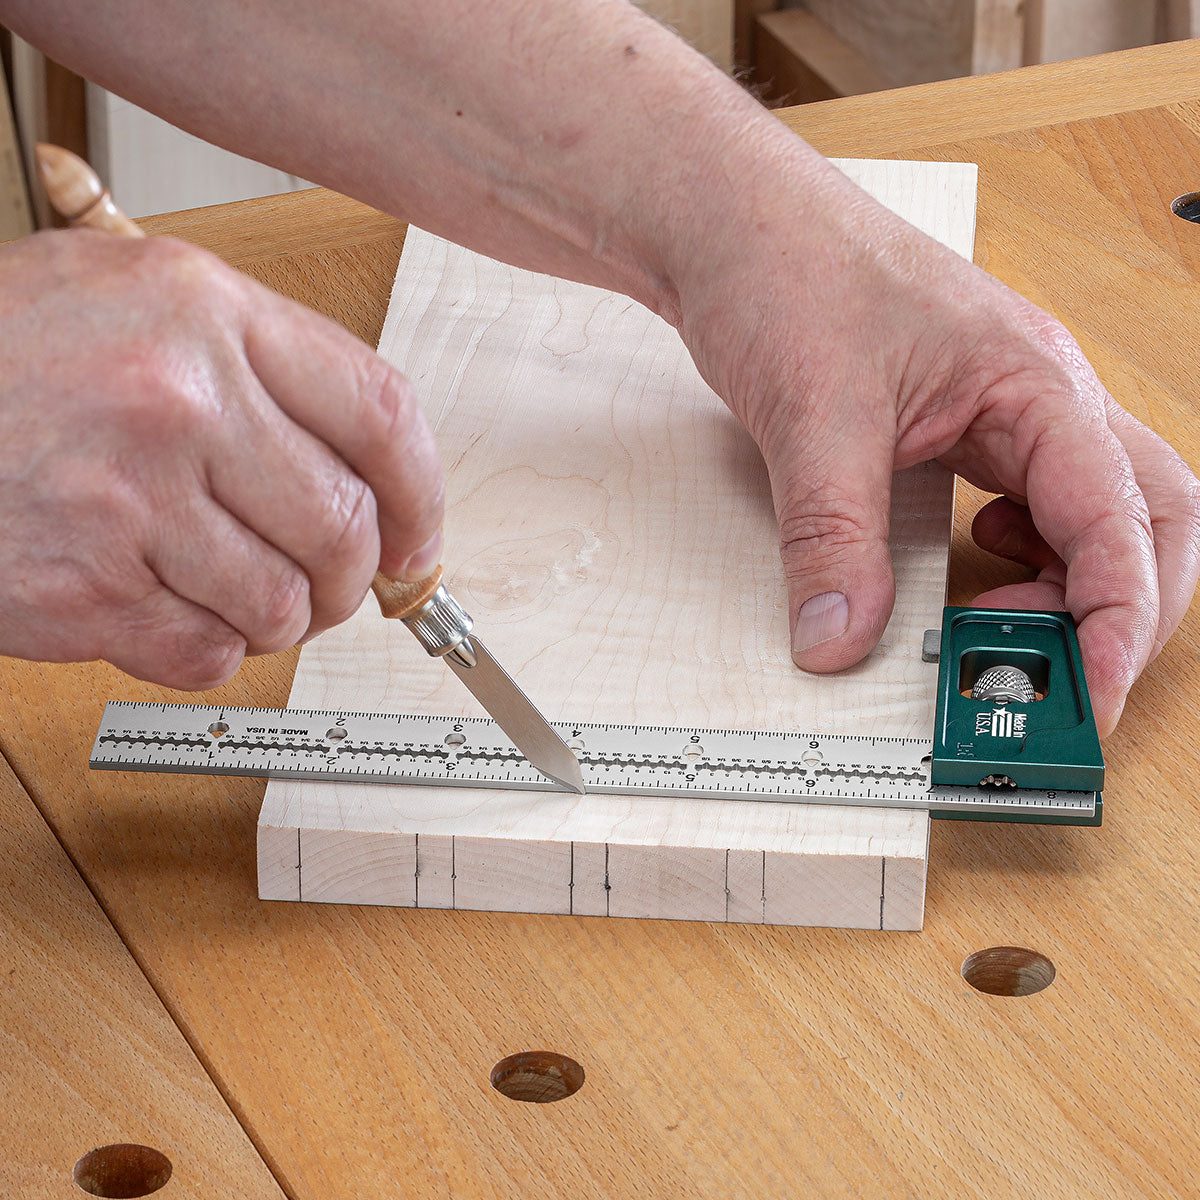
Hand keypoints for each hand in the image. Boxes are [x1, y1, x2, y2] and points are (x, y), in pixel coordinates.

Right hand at [0, 230, 442, 687]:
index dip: (421, 493)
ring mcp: (128, 498)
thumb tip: (373, 474)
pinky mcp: (84, 589)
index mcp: (205, 311)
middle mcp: (178, 397)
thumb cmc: (2, 361)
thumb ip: (258, 372)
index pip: (382, 413)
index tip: (417, 537)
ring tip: (222, 588)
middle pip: (345, 527)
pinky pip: (208, 655)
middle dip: (348, 578)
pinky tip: (161, 610)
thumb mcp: (131, 303)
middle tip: (324, 584)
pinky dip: (204, 651)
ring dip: (271, 617)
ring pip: (283, 604)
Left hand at [674, 156, 1199, 735]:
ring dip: (1070, 585)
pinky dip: (1019, 555)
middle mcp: (1039, 396)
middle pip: (1145, 515)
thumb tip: (839, 639)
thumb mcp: (814, 417)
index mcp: (1034, 382)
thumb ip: (831, 538)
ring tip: (999, 629)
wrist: (732, 224)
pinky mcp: (960, 423)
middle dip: (1123, 607)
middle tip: (1065, 682)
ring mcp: (1005, 408)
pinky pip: (1027, 501)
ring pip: (1093, 511)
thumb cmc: (787, 273)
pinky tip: (972, 568)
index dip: (1121, 616)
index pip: (1122, 515)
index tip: (1091, 694)